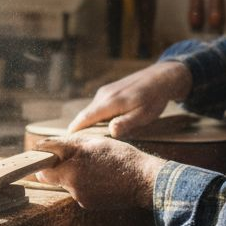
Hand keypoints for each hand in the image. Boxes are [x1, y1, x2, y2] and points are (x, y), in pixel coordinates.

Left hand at [34, 138, 165, 209]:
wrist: (143, 181)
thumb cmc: (120, 158)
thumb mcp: (93, 143)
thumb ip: (66, 145)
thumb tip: (44, 146)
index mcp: (71, 172)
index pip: (43, 169)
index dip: (44, 160)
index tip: (48, 154)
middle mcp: (73, 189)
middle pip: (54, 177)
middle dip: (60, 167)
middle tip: (77, 156)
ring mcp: (82, 199)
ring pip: (68, 183)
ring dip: (75, 174)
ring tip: (96, 166)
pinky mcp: (90, 205)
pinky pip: (80, 191)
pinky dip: (85, 183)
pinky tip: (101, 177)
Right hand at [69, 61, 191, 137]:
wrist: (160, 77)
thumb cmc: (153, 99)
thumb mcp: (144, 115)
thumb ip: (127, 123)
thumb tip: (110, 131)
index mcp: (110, 103)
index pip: (84, 118)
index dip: (74, 131)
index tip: (65, 144)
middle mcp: (103, 96)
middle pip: (84, 116)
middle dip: (78, 130)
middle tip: (73, 147)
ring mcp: (105, 92)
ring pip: (90, 111)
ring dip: (87, 124)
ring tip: (87, 141)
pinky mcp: (108, 91)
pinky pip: (96, 106)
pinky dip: (94, 117)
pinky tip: (101, 127)